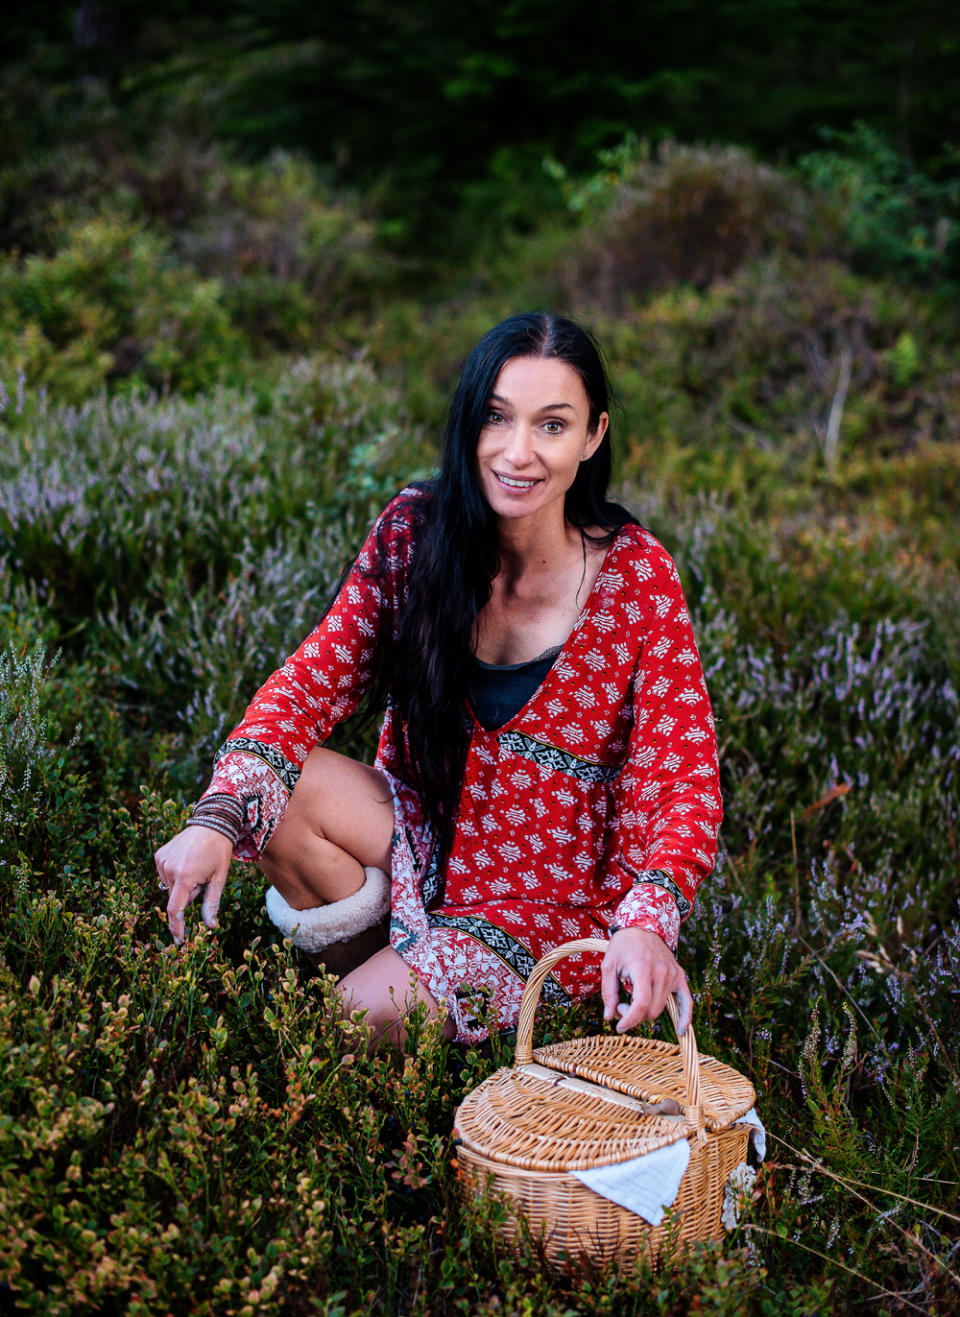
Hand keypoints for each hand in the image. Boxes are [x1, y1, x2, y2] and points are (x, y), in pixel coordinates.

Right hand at [154, 826, 233, 944]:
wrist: (212, 823)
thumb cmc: (219, 852)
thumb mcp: (219, 878)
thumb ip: (212, 903)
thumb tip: (210, 926)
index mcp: (185, 876)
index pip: (175, 909)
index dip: (176, 927)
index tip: (178, 940)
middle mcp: (169, 869)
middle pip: (176, 897)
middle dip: (189, 895)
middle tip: (203, 879)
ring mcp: (162, 861)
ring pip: (170, 887)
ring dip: (182, 885)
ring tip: (195, 867)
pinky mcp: (159, 855)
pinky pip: (165, 875)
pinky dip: (175, 874)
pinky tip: (186, 861)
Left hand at [601, 926, 692, 1035]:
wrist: (643, 924)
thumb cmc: (623, 945)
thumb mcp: (608, 965)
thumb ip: (608, 992)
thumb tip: (609, 1017)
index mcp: (643, 969)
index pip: (641, 1004)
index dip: (629, 1019)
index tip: (619, 1026)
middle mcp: (661, 972)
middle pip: (651, 1010)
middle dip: (634, 1015)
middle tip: (621, 1005)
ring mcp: (672, 974)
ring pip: (661, 1008)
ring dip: (646, 1012)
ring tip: (632, 1000)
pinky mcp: (679, 976)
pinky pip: (686, 1001)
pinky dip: (685, 1017)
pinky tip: (681, 1031)